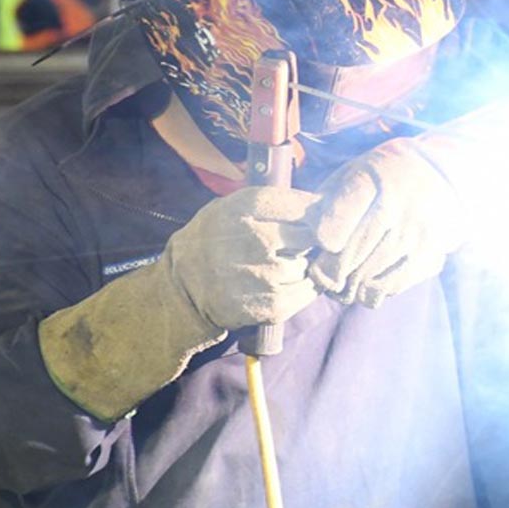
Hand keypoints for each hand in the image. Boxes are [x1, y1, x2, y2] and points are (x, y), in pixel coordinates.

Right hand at [167, 186, 321, 327]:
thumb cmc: (215, 239)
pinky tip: (283, 282)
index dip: (316, 212)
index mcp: (247, 207)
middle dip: (311, 238)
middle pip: (314, 235)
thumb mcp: (233, 205)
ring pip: (311, 264)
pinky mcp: (272, 305)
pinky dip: (303, 286)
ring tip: (281, 263)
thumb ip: (275, 202)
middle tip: (297, 242)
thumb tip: (325, 203)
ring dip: (304, 264)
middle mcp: (258, 238)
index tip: (314, 216)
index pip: (305, 205)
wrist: (183, 287)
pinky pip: (308, 291)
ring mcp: (266, 274)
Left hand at [308, 137, 467, 307]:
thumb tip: (302, 236)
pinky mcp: (430, 254)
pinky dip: (373, 292)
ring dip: (349, 286)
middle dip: (330, 271)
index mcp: (372, 179)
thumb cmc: (382, 177)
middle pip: (350, 254)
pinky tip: (367, 284)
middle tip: (323, 275)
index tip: (323, 243)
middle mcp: (397, 205)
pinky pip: (391, 286)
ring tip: (342, 284)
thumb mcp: (352, 173)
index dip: (325, 238)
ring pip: (368, 275)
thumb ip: (327, 201)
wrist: (441, 175)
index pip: (339, 219)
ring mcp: (416, 233)